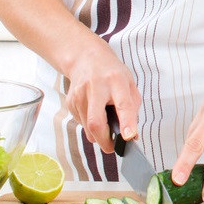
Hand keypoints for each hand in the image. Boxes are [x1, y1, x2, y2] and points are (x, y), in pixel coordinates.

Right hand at [64, 38, 140, 153]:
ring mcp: (80, 94)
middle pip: (96, 122)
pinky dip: (89, 125)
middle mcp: (96, 86)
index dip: (127, 122)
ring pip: (88, 128)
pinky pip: (81, 124)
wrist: (87, 57)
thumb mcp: (129, 84)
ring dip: (98, 133)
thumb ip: (133, 109)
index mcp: (116, 80)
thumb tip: (131, 136)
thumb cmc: (112, 73)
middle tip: (112, 146)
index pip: (123, 104)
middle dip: (105, 140)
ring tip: (105, 119)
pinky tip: (93, 111)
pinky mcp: (70, 101)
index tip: (129, 136)